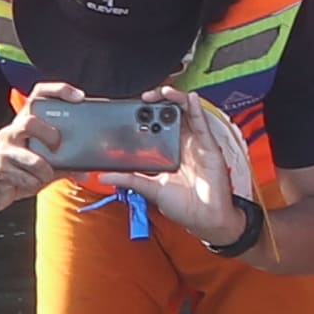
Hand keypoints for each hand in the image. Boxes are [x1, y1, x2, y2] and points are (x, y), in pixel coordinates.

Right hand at [0, 84, 87, 206]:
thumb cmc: (18, 173)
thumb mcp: (42, 165)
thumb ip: (62, 163)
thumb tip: (86, 170)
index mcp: (25, 123)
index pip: (38, 94)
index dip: (59, 91)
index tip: (80, 97)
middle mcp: (12, 131)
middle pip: (30, 122)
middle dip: (50, 136)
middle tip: (57, 149)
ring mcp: (4, 148)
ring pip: (33, 158)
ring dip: (45, 172)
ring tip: (42, 177)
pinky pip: (27, 177)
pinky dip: (34, 184)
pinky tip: (27, 184)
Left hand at [135, 92, 265, 251]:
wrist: (206, 221)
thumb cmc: (184, 206)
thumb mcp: (151, 190)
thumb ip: (130, 180)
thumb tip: (104, 176)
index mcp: (168, 151)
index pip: (156, 126)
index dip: (146, 114)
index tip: (131, 108)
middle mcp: (182, 143)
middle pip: (170, 114)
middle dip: (158, 102)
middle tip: (144, 98)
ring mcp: (196, 143)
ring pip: (186, 113)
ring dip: (175, 99)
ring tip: (163, 92)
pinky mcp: (209, 147)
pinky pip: (203, 124)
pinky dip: (197, 109)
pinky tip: (190, 99)